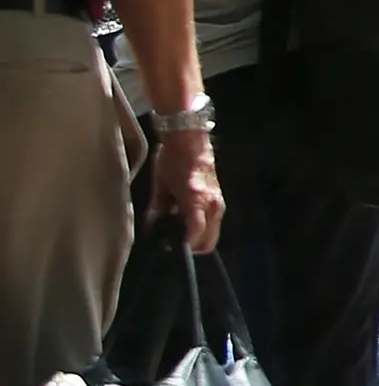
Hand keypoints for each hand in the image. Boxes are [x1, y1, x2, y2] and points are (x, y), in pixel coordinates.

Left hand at [144, 129, 221, 253]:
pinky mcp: (219, 198)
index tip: (166, 247)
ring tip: (176, 228)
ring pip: (213, 234)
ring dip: (196, 237)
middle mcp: (212, 204)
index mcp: (196, 200)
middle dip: (191, 247)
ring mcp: (219, 202)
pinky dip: (201, 227)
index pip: (195, 234)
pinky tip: (184, 217)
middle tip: (171, 242)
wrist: (190, 138)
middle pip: (209, 241)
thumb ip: (156, 211)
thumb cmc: (172, 160)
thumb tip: (152, 231)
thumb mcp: (160, 186)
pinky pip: (213, 223)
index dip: (181, 246)